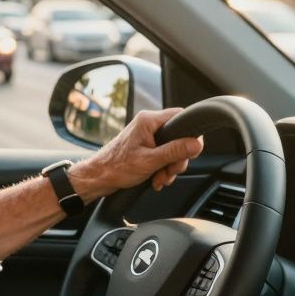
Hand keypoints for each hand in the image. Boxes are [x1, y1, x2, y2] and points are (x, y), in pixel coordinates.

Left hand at [69, 108, 202, 201]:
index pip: (181, 116)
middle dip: (177, 159)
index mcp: (149, 120)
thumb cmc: (116, 167)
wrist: (98, 178)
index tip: (191, 151)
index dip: (190, 134)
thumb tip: (196, 144)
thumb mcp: (150, 161)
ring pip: (172, 149)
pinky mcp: (145, 147)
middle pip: (179, 137)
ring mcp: (147, 136)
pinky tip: (156, 179)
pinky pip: (163, 155)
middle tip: (170, 171)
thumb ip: (174, 151)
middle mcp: (148, 124)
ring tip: (160, 179)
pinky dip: (162, 168)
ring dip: (169, 167)